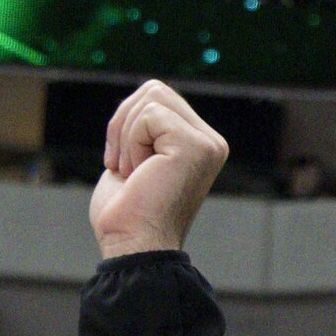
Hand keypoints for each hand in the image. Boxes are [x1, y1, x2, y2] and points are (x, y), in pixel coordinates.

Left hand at [87, 81, 230, 256]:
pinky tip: (139, 174)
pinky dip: (131, 145)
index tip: (124, 166)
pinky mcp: (196, 147)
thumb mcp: (135, 158)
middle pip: (154, 90)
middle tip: (125, 167)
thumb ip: (145, 128)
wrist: (132, 245)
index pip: (157, 97)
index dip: (126, 124)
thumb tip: (143, 95)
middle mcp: (212, 143)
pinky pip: (148, 116)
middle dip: (123, 124)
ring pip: (151, 97)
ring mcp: (208, 144)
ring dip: (126, 136)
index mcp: (200, 145)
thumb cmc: (127, 212)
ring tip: (134, 172)